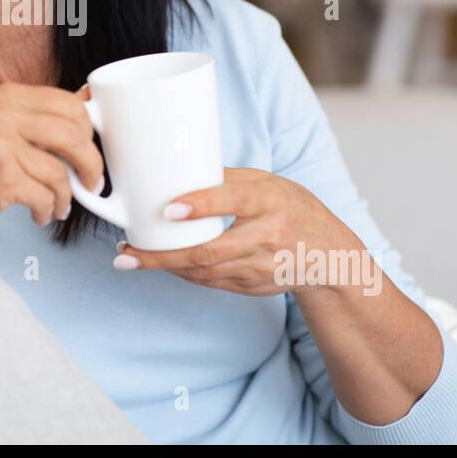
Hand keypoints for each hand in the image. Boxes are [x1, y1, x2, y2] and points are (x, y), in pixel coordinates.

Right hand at [0, 82, 103, 233]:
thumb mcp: (2, 126)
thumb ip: (40, 118)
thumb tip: (88, 103)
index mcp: (9, 96)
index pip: (70, 105)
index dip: (88, 132)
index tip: (88, 151)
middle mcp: (5, 114)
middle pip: (74, 134)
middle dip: (91, 165)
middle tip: (90, 182)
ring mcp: (1, 145)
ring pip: (61, 172)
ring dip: (66, 196)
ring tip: (58, 205)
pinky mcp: (1, 178)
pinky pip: (44, 196)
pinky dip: (48, 210)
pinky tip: (39, 213)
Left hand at [113, 167, 364, 296]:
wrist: (329, 256)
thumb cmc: (292, 209)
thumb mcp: (269, 183)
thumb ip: (228, 179)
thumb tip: (179, 170)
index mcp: (270, 201)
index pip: (233, 201)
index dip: (200, 206)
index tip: (168, 210)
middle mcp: (266, 236)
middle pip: (208, 251)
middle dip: (162, 255)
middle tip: (127, 251)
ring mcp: (259, 267)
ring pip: (204, 272)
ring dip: (164, 266)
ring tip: (131, 257)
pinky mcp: (252, 287)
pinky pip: (210, 282)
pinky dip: (183, 274)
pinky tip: (162, 263)